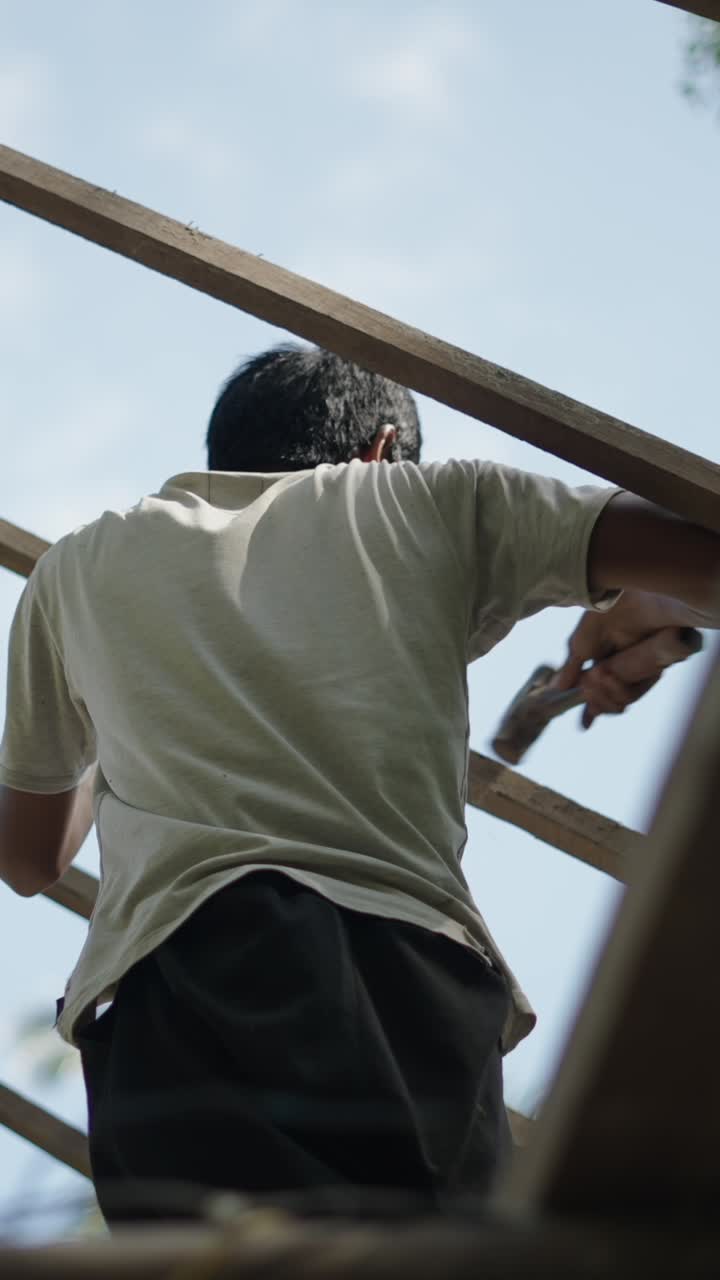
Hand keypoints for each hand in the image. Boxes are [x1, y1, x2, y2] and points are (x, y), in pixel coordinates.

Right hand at [552, 592, 701, 727]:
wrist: (627, 592)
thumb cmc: (606, 610)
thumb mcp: (581, 643)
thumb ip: (571, 669)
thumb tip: (557, 690)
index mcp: (611, 659)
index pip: (602, 692)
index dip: (592, 708)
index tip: (585, 725)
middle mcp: (629, 666)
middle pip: (612, 701)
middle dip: (595, 699)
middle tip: (587, 683)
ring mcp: (645, 667)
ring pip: (624, 700)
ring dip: (604, 693)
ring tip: (596, 674)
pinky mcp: (660, 665)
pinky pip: (637, 691)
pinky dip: (619, 688)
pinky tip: (606, 674)